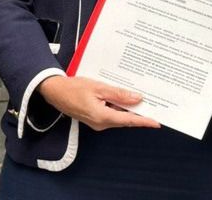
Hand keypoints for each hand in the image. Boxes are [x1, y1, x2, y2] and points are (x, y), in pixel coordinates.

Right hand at [37, 75, 160, 131]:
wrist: (55, 92)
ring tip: (140, 98)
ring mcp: (97, 122)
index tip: (156, 123)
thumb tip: (136, 98)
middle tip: (153, 105)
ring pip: (118, 116)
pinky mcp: (94, 118)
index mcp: (102, 117)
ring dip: (128, 108)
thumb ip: (118, 94)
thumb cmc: (73, 88)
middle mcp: (101, 123)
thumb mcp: (99, 87)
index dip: (144, 121)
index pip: (128, 120)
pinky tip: (123, 97)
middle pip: (125, 119)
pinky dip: (118, 107)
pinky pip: (111, 114)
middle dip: (138, 113)